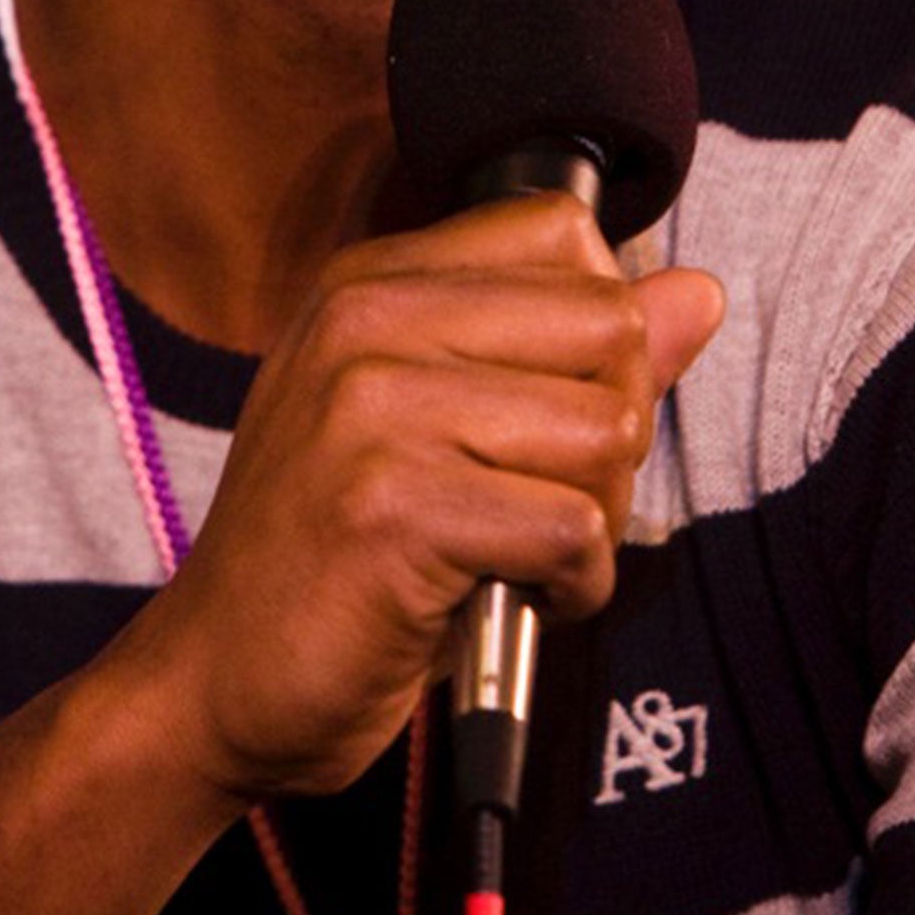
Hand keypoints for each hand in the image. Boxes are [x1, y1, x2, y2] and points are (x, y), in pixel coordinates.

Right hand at [131, 190, 724, 805]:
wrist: (216, 680)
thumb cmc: (339, 553)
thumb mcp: (444, 421)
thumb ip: (571, 350)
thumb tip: (699, 291)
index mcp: (371, 280)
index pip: (562, 234)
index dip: (596, 333)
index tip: (547, 410)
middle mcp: (366, 321)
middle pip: (608, 328)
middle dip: (611, 431)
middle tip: (541, 498)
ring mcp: (371, 409)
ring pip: (604, 430)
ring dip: (596, 518)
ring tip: (520, 549)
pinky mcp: (392, 508)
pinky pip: (573, 529)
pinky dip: (573, 584)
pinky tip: (513, 595)